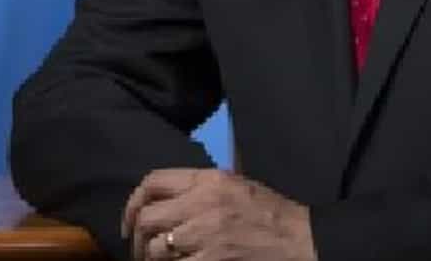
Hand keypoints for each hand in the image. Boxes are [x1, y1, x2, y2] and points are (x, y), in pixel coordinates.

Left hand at [121, 168, 315, 260]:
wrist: (300, 238)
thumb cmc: (270, 212)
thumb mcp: (238, 183)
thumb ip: (204, 184)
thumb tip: (172, 189)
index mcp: (209, 179)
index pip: (153, 181)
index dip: (133, 203)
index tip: (130, 222)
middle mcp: (203, 201)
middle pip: (148, 217)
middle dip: (138, 238)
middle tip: (141, 252)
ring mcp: (207, 232)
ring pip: (156, 247)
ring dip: (153, 259)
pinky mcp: (212, 259)